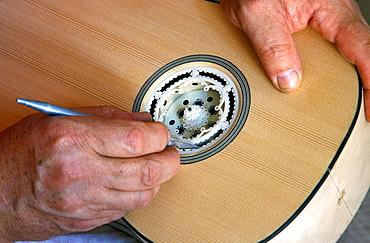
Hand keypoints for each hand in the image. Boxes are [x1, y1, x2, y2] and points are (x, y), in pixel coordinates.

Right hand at [0, 106, 179, 241]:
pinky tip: (136, 181)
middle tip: (171, 151)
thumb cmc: (22, 152)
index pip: (136, 139)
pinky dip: (140, 193)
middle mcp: (80, 172)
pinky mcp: (88, 219)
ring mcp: (85, 200)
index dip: (159, 134)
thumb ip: (106, 117)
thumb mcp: (58, 118)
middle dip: (171, 159)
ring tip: (156, 165)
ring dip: (159, 178)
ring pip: (144, 194)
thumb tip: (142, 120)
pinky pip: (128, 207)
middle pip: (148, 170)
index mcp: (72, 140)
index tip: (162, 132)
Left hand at [221, 0, 369, 119]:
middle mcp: (333, 15)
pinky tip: (319, 84)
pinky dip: (328, 71)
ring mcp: (324, 22)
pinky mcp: (312, 29)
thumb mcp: (257, 14)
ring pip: (344, 55)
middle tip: (362, 111)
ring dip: (346, 79)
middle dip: (364, 84)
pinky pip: (327, 53)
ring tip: (343, 103)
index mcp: (330, 10)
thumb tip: (288, 80)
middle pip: (359, 54)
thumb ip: (273, 46)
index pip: (362, 48)